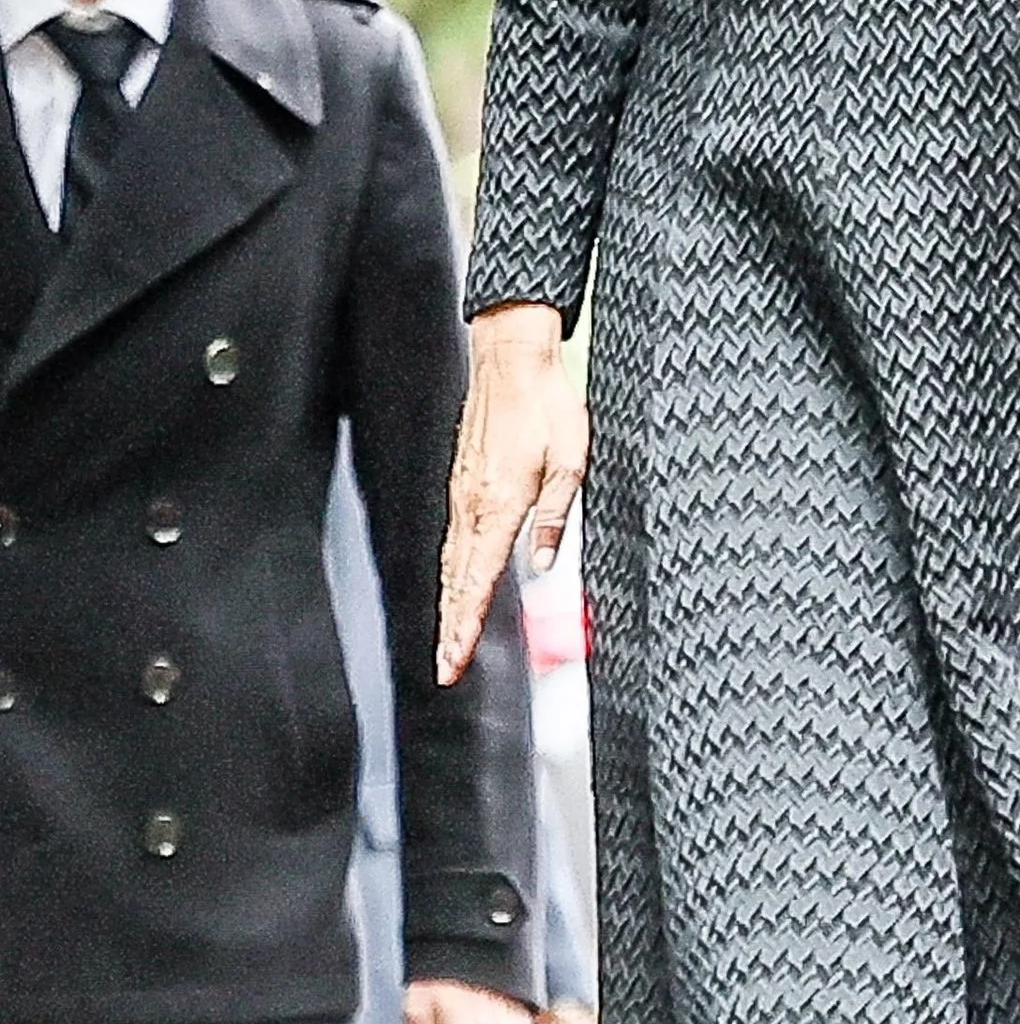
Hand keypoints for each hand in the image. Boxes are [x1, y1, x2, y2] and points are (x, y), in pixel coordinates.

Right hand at [437, 305, 587, 683]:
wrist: (513, 356)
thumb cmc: (547, 403)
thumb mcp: (571, 462)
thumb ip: (554, 517)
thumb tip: (542, 564)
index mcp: (499, 505)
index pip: (478, 581)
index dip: (466, 626)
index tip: (454, 661)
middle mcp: (473, 503)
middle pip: (456, 579)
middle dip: (451, 627)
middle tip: (445, 667)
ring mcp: (463, 491)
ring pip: (451, 559)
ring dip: (450, 601)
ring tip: (449, 637)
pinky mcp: (463, 477)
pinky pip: (453, 534)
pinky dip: (452, 567)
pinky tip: (455, 580)